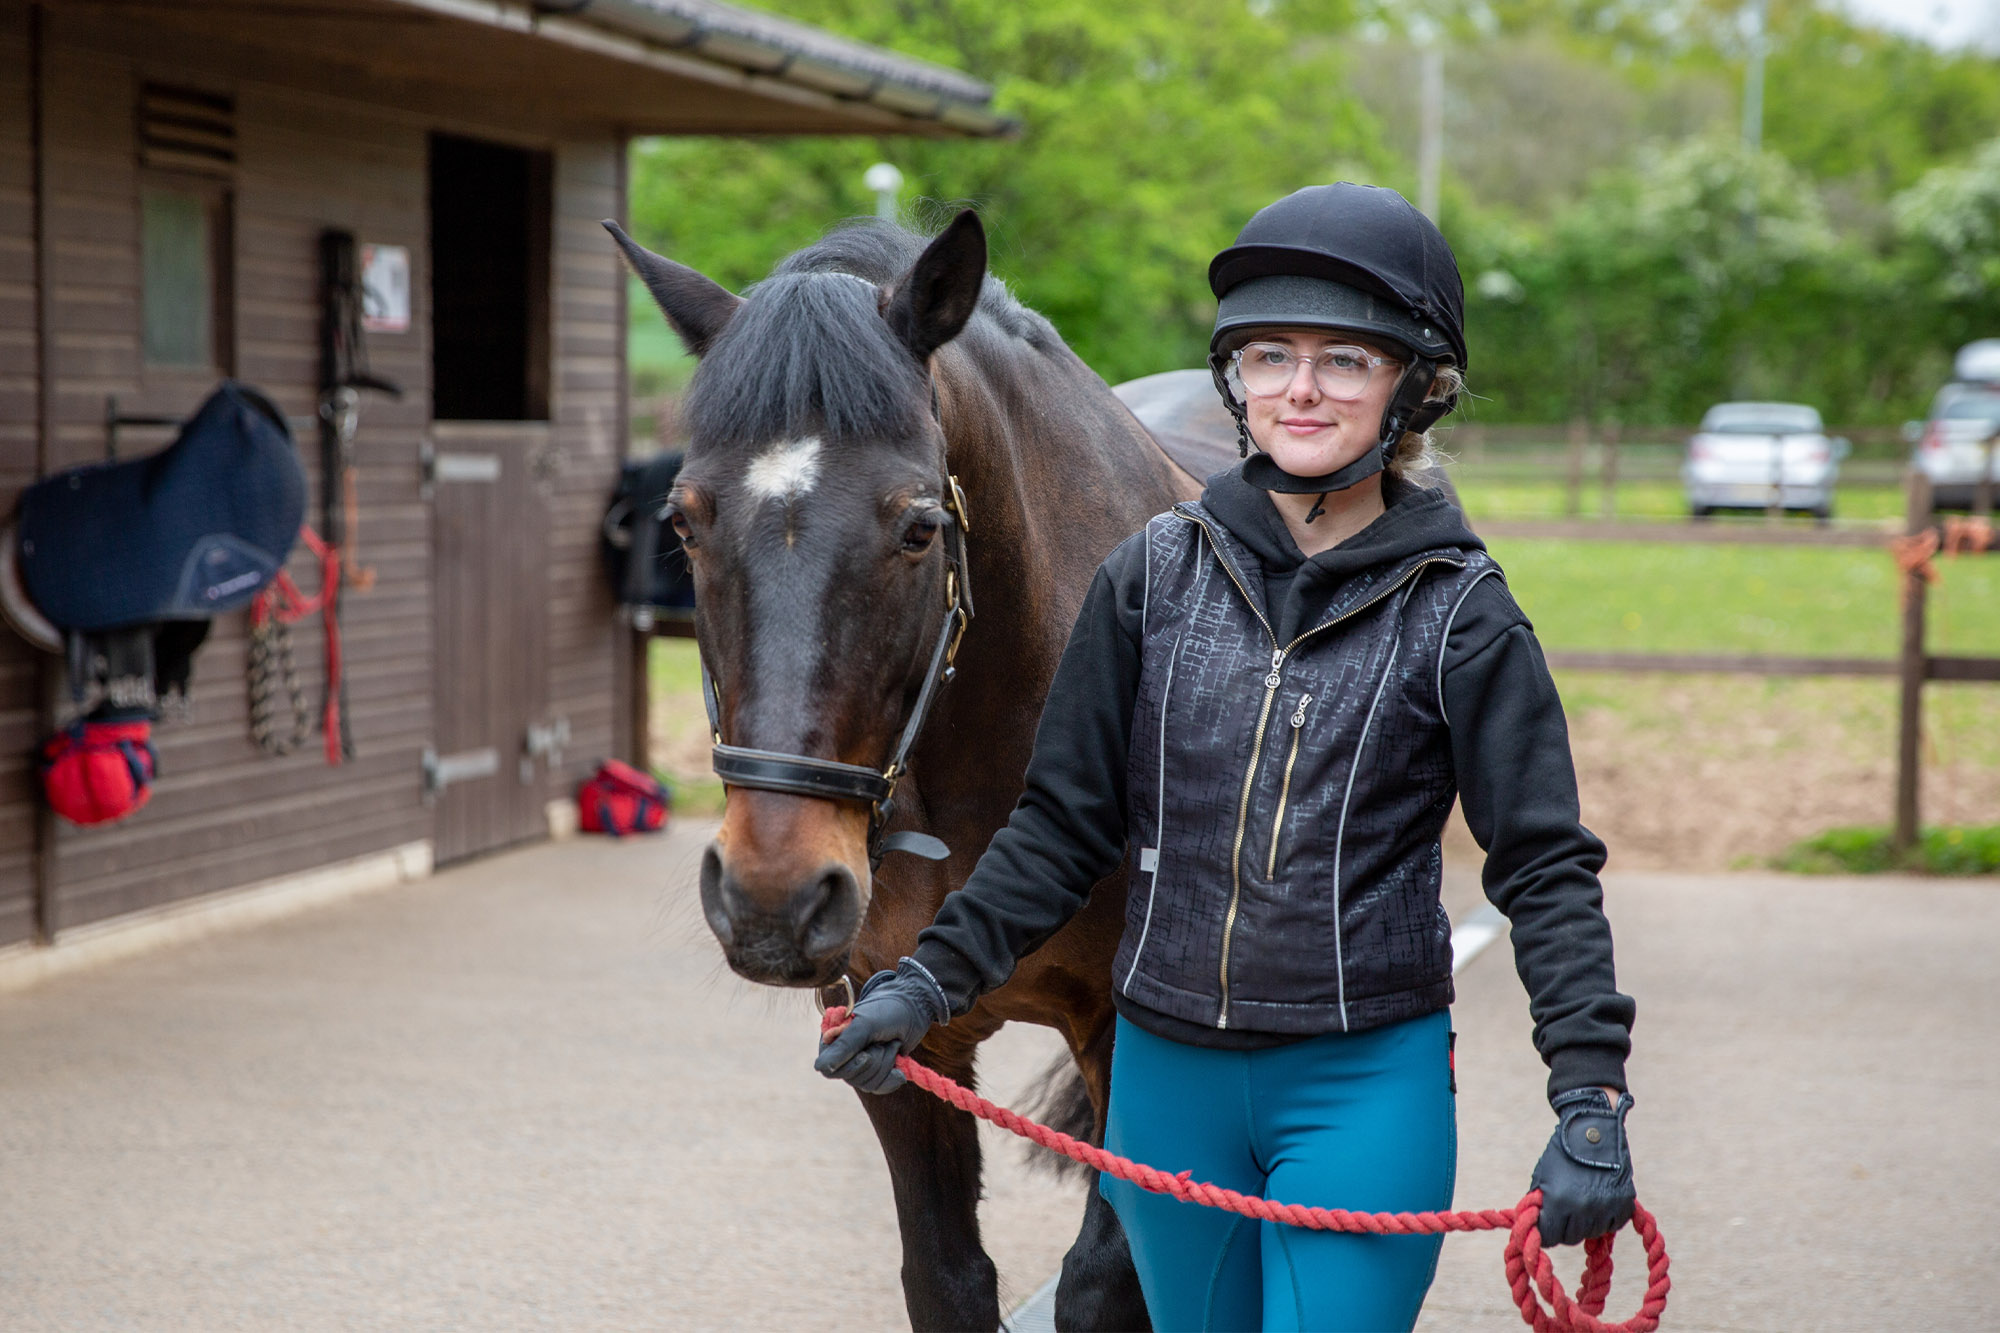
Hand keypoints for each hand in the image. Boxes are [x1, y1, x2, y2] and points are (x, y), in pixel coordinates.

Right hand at [812, 959, 950, 1094]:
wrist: (914, 1010)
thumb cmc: (887, 1011)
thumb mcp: (865, 1025)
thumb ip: (844, 1045)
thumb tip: (820, 1068)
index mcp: (833, 1040)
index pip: (829, 1068)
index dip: (849, 1065)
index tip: (865, 1053)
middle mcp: (843, 1055)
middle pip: (851, 1078)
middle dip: (873, 1060)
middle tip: (882, 1040)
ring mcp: (860, 1065)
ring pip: (867, 1083)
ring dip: (885, 1063)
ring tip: (891, 1044)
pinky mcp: (876, 1073)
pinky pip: (879, 1087)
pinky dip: (892, 1077)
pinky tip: (899, 1066)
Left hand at [1530, 1087, 1635, 1245]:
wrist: (1594, 1130)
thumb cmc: (1563, 1152)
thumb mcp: (1543, 1176)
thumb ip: (1540, 1204)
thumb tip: (1537, 1228)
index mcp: (1559, 1202)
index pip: (1550, 1237)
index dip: (1546, 1232)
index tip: (1547, 1225)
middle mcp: (1584, 1209)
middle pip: (1571, 1237)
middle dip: (1565, 1227)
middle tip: (1565, 1211)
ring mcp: (1606, 1208)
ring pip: (1591, 1233)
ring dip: (1585, 1223)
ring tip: (1582, 1200)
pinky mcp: (1624, 1205)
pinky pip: (1611, 1225)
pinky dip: (1605, 1217)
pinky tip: (1599, 1200)